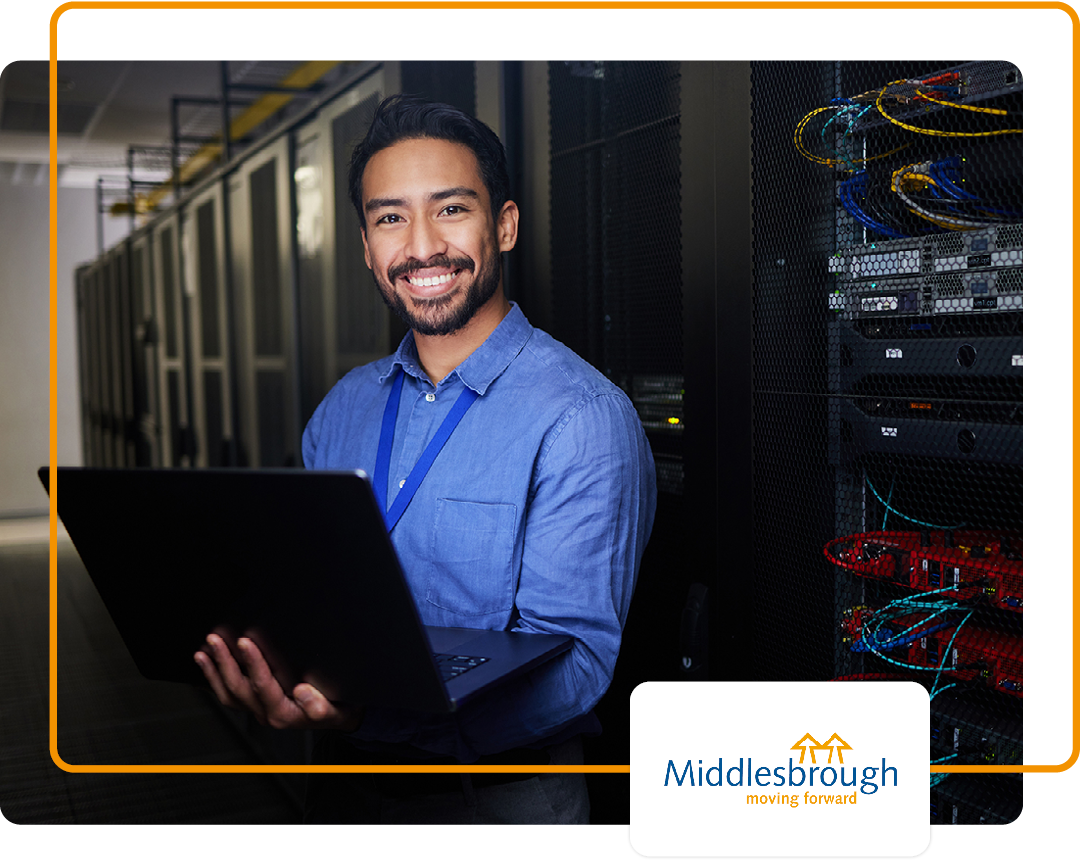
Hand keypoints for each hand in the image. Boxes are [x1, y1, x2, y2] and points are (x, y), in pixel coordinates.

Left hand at [194, 634, 362, 732]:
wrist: (338, 718)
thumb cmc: (337, 709)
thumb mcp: (336, 709)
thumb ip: (320, 706)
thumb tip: (301, 691)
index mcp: (284, 714)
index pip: (263, 686)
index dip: (252, 664)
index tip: (244, 642)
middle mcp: (267, 714)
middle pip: (239, 689)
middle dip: (225, 663)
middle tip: (215, 640)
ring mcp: (258, 710)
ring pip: (229, 694)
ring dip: (214, 671)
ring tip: (204, 650)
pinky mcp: (256, 705)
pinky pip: (230, 695)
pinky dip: (215, 680)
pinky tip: (208, 665)